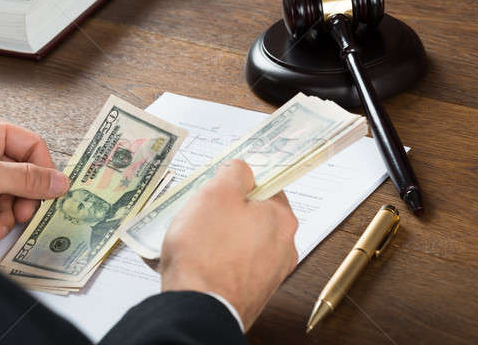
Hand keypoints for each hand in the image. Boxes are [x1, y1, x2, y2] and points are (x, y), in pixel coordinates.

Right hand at [160, 159, 298, 330]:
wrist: (197, 308)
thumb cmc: (206, 251)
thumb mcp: (216, 193)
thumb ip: (235, 172)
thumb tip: (242, 169)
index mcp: (281, 218)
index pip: (267, 186)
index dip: (240, 182)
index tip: (220, 185)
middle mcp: (284, 247)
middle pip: (253, 214)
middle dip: (226, 210)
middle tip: (201, 211)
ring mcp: (269, 273)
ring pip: (241, 240)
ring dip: (219, 235)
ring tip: (193, 239)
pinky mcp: (251, 292)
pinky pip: (233, 264)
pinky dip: (217, 259)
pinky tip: (196, 261)